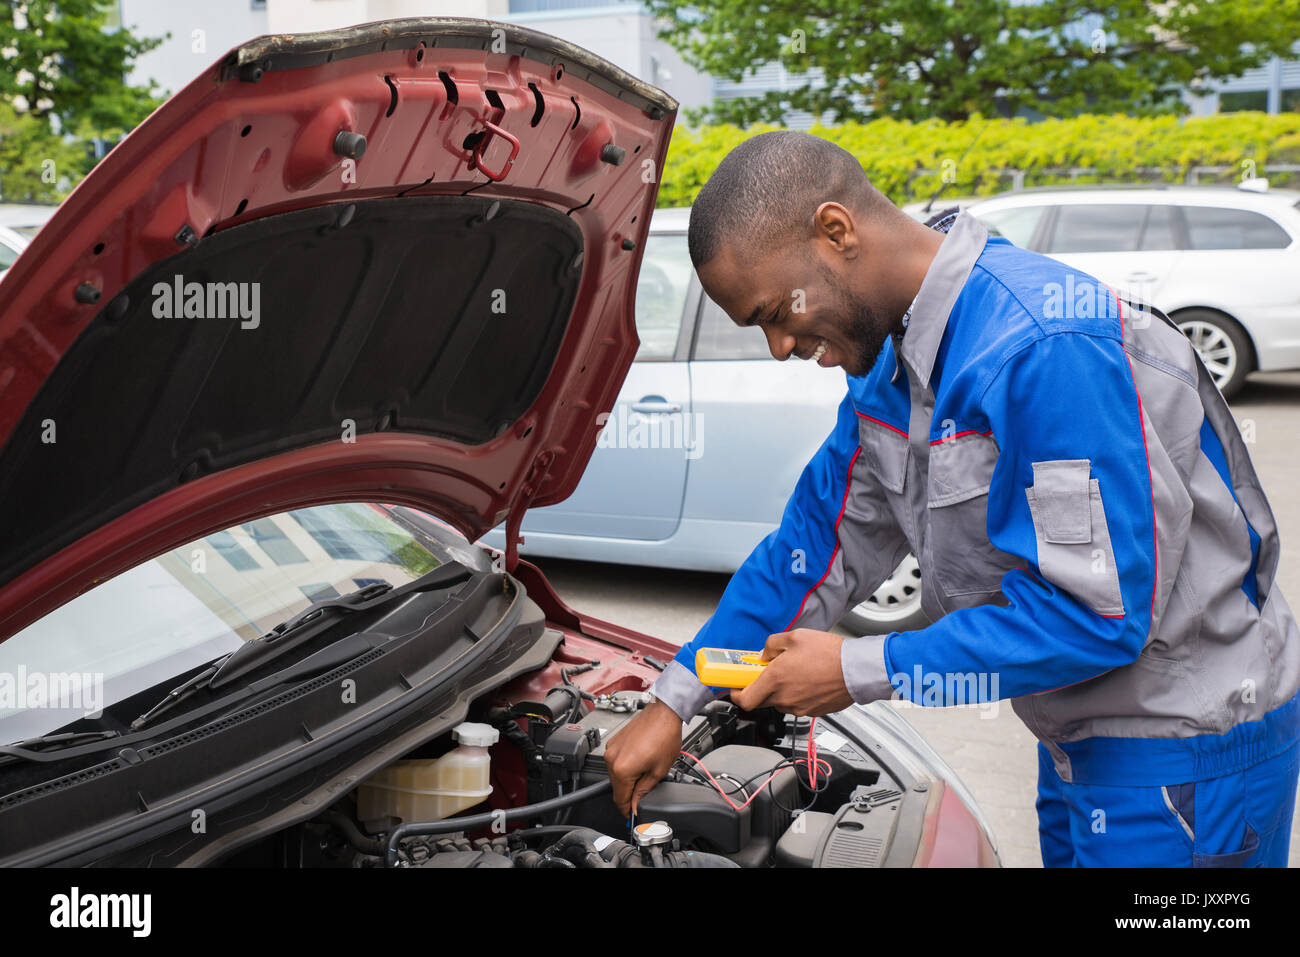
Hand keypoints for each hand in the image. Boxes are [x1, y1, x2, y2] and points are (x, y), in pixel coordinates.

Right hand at [604, 699, 682, 817]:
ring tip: (646, 770)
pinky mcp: (614, 742)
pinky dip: (626, 766)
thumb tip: (636, 804)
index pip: (620, 799)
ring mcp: (611, 749)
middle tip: (644, 793)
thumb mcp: (659, 771)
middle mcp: (612, 759)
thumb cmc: (664, 736)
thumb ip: (644, 791)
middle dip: (629, 793)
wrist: (664, 713)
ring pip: (616, 775)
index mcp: (622, 769)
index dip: (628, 810)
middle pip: (617, 787)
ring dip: (628, 779)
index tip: (632, 815)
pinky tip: (641, 760)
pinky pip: (617, 762)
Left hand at [729, 629, 853, 715]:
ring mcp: (799, 707)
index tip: (735, 687)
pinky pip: (797, 704)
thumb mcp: (795, 637)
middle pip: (761, 701)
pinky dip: (797, 694)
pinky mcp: (812, 712)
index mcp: (776, 679)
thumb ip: (771, 645)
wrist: (856, 669)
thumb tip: (764, 654)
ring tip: (795, 672)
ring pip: (780, 702)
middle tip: (767, 674)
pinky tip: (808, 680)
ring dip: (781, 690)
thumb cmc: (829, 653)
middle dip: (760, 688)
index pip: (744, 700)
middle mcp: (785, 697)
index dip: (736, 695)